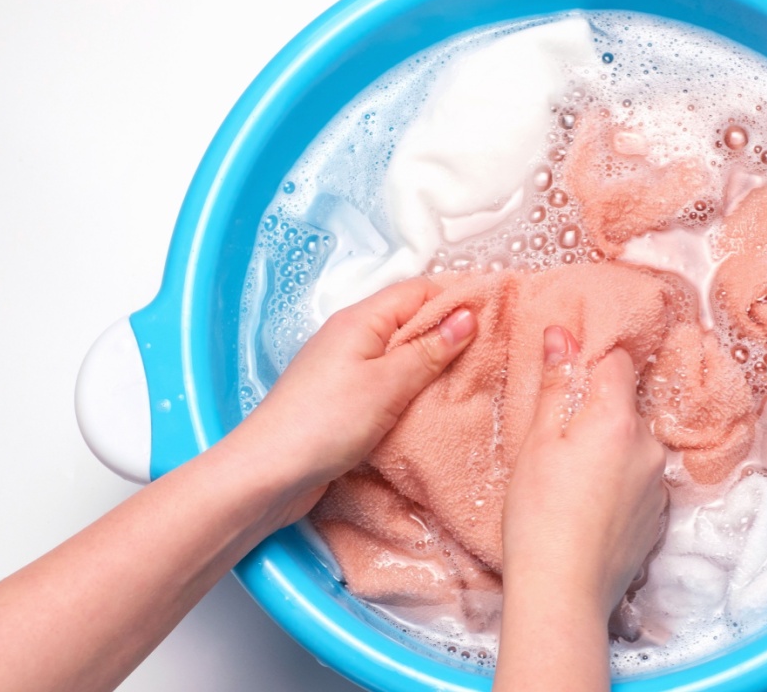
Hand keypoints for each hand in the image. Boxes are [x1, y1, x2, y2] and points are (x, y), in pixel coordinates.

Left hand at [238, 278, 476, 524]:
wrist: (266, 475)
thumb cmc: (322, 424)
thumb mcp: (387, 384)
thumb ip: (429, 350)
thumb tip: (467, 316)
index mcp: (361, 320)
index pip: (420, 290)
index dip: (460, 296)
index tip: (500, 310)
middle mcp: (353, 337)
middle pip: (413, 320)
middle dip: (453, 330)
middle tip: (497, 346)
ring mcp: (348, 370)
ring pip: (404, 354)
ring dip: (436, 362)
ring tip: (476, 376)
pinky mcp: (346, 401)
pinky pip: (391, 382)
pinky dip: (416, 388)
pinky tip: (437, 404)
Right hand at [503, 326, 667, 618]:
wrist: (563, 592)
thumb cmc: (539, 517)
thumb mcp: (537, 443)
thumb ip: (556, 385)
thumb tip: (562, 335)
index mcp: (619, 420)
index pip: (617, 361)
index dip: (591, 361)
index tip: (568, 375)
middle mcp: (650, 447)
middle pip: (626, 406)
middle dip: (596, 412)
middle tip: (558, 441)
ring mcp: (659, 483)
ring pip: (633, 444)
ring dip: (609, 448)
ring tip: (571, 480)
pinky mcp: (658, 515)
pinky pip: (640, 479)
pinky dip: (619, 482)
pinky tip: (589, 505)